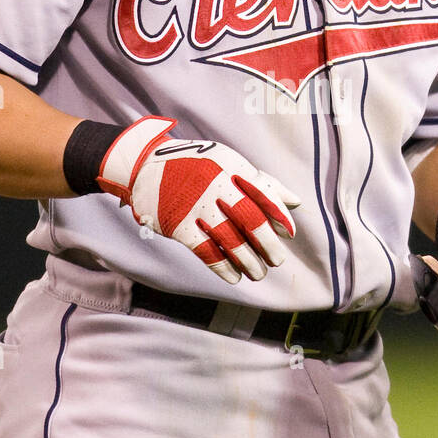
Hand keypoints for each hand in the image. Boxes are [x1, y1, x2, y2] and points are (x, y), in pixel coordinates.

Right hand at [97, 117, 300, 284]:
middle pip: (249, 219)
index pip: (263, 193)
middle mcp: (214, 184)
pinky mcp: (178, 224)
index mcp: (230, 166)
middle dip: (267, 243)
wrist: (143, 165)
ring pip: (230, 239)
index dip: (279, 216)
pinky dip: (223, 267)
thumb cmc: (195, 165)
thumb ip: (261, 182)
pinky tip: (234, 276)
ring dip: (248, 261)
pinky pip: (206, 251)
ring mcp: (195, 205)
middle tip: (277, 260)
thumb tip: (294, 204)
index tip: (289, 234)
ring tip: (258, 273)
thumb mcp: (227, 161)